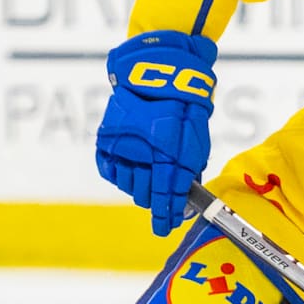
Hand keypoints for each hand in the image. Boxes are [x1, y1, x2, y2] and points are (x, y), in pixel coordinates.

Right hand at [96, 30, 218, 235]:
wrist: (156, 76)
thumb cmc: (184, 110)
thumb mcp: (196, 142)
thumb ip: (190, 171)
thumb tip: (186, 194)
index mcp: (170, 158)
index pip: (165, 197)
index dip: (165, 215)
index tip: (164, 227)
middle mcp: (144, 156)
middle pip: (145, 194)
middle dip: (153, 200)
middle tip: (159, 198)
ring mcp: (122, 149)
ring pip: (128, 184)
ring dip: (138, 186)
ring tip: (146, 174)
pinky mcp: (107, 142)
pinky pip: (111, 171)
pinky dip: (121, 174)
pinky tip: (131, 168)